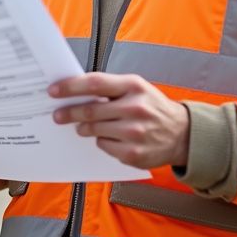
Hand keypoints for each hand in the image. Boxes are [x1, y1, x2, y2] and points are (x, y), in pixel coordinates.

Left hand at [49, 73, 189, 169]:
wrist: (182, 134)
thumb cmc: (153, 107)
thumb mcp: (137, 89)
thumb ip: (111, 88)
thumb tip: (76, 91)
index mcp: (134, 86)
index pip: (95, 83)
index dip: (71, 86)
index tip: (54, 90)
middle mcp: (135, 108)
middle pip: (91, 110)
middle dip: (69, 113)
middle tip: (58, 115)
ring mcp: (134, 132)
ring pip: (94, 130)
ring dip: (84, 128)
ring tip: (82, 126)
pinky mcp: (133, 153)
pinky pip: (104, 146)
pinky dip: (101, 141)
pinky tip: (109, 137)